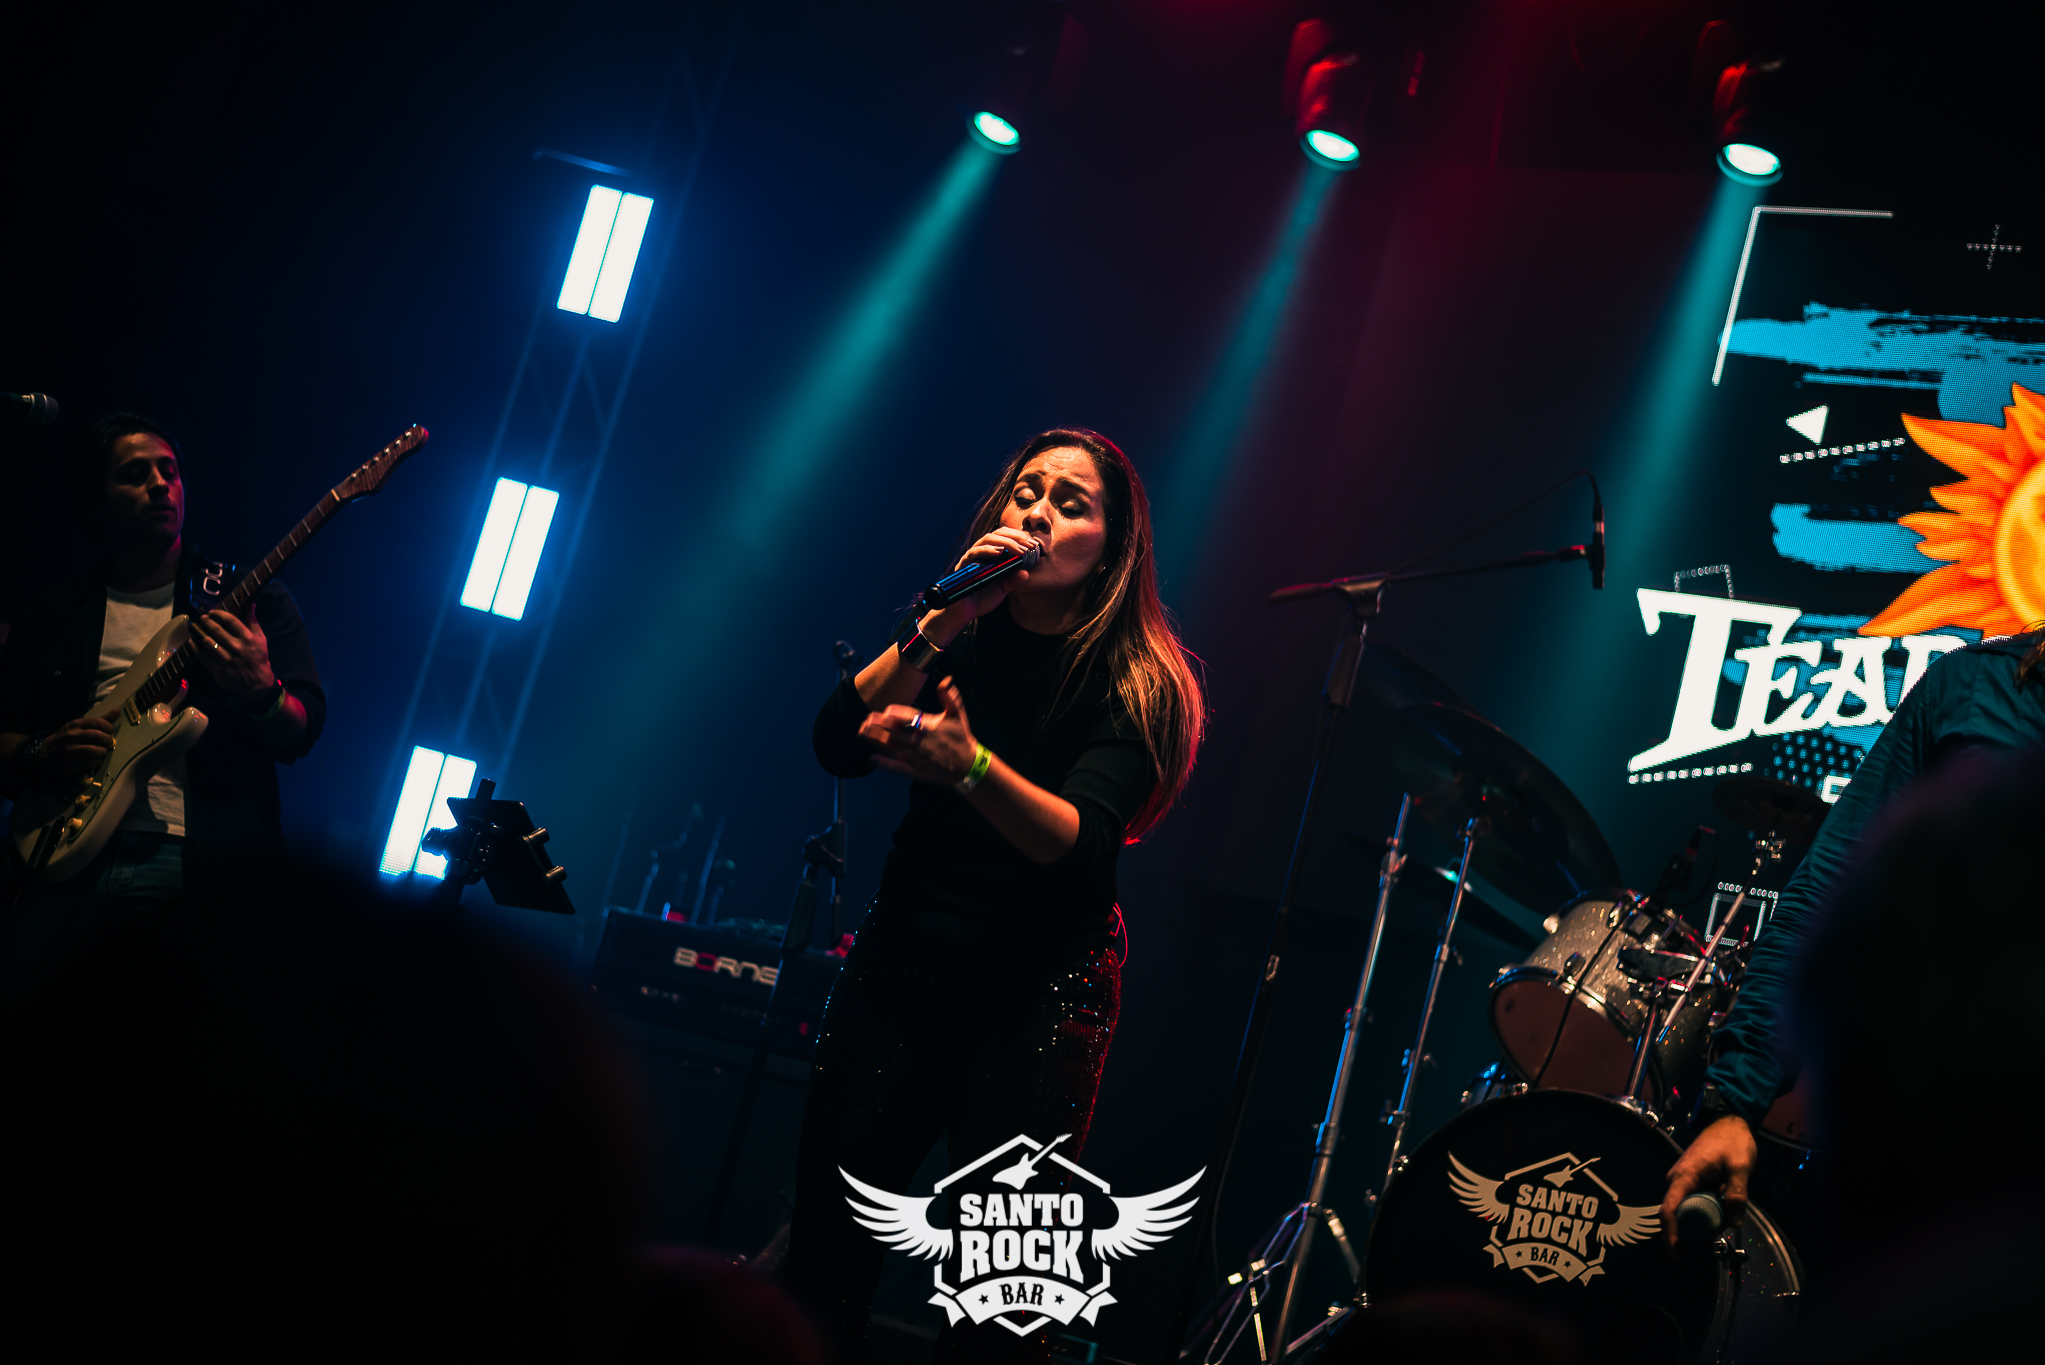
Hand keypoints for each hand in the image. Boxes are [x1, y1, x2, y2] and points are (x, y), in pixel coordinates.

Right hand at [36, 716, 115, 779]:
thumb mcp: (80, 727)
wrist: (46, 754)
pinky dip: (97, 762)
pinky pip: (91, 763)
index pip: (98, 723)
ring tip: (102, 751)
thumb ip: (100, 720)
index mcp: (74, 725)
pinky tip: (95, 759)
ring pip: (96, 751)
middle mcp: (71, 736)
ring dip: (103, 751)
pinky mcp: (70, 764)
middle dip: (108, 740)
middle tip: (108, 742)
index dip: (109, 728)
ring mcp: (69, 751)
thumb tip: (117, 710)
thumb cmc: (69, 738)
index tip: (109, 731)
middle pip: (98, 737)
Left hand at [191, 609, 275, 700]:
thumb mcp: (261, 639)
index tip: (213, 612)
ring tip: (195, 628)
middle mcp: (237, 648)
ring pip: (207, 642)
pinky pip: (202, 656)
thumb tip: (250, 605)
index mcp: (248, 639)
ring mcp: (226, 659)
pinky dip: (194, 647)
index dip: (219, 613)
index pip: (230, 621)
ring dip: (198, 633)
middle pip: (216, 630)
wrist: (258, 683)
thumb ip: (253, 622)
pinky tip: (191, 641)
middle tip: (203, 618)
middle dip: (206, 621)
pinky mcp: (218, 669)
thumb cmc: (259, 658)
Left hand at [859, 679, 979, 785]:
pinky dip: (884, 762)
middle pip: (894, 732)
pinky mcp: (915, 770)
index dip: (895, 714)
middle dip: (878, 725)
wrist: (968, 766)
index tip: (884, 711)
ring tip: (862, 732)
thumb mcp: (958, 715)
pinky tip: (873, 757)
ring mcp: (916, 758)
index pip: (908, 718)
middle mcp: (920, 743)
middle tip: (866, 719)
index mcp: (929, 727)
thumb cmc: (961, 738)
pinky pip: (896, 767)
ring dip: (875, 739)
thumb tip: (946, 680)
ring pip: (892, 747)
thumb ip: (950, 697)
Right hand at [921, 527, 1039, 642]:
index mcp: (992, 555)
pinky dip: (988, 550)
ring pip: (988, 539)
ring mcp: (972, 556)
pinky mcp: (964, 564)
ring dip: (1006, 542)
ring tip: (1020, 549)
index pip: (1006, 537)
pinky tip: (1000, 552)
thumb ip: (1013, 580)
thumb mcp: (1002, 589)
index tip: (1035, 545)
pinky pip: (975, 552)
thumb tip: (1027, 572)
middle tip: (1031, 545)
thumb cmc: (981, 598)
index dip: (1021, 538)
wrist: (963, 613)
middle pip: (999, 534)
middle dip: (1017, 537)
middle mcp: (982, 552)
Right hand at [1661, 1115, 1755, 1246]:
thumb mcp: (1740, 1167)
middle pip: (1676, 1212)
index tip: (1675, 1252)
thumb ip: (1737, 1195)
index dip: (1670, 1233)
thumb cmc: (1732, 1141)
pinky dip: (1701, 1210)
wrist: (1727, 1121)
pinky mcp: (1688, 1179)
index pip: (1669, 1209)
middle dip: (1690, 1230)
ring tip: (1720, 1222)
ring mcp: (1681, 1178)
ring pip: (1684, 1207)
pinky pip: (1689, 1201)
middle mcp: (1677, 1178)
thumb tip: (1733, 1225)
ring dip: (1699, 1219)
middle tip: (1713, 1239)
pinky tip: (1717, 1212)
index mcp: (1685, 1176)